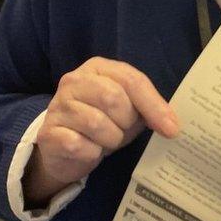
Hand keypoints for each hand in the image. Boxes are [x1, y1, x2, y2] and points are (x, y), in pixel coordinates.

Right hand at [23, 57, 179, 205]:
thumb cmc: (103, 122)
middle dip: (127, 122)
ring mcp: (58, 105)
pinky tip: (90, 150)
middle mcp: (74, 80)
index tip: (172, 128)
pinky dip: (92, 152)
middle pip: (114, 98)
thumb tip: (172, 124)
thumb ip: (148, 107)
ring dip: (111, 139)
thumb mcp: (128, 109)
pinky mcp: (48, 133)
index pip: (131, 80)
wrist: (65, 148)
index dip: (154, 105)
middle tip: (124, 130)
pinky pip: (80, 145)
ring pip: (98, 123)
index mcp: (98, 67)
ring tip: (107, 140)